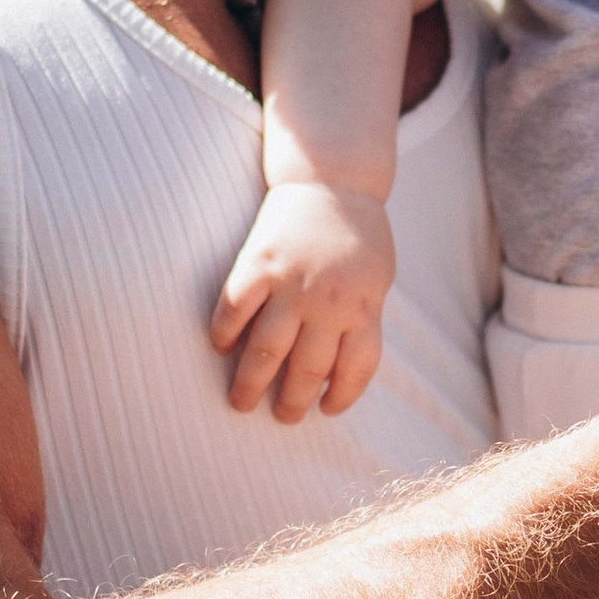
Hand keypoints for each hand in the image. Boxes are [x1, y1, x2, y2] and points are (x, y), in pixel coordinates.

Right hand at [210, 181, 393, 421]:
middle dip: (292, 403)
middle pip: (306, 370)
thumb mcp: (378, 279)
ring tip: (241, 403)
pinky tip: (220, 349)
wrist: (334, 180)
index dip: (342, 396)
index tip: (326, 410)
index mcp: (363, 308)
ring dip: (250, 384)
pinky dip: (224, 334)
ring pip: (265, 351)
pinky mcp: (258, 265)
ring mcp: (290, 285)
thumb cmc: (360, 235)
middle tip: (281, 418)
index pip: (356, 369)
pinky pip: (234, 310)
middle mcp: (327, 303)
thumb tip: (341, 368)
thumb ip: (361, 319)